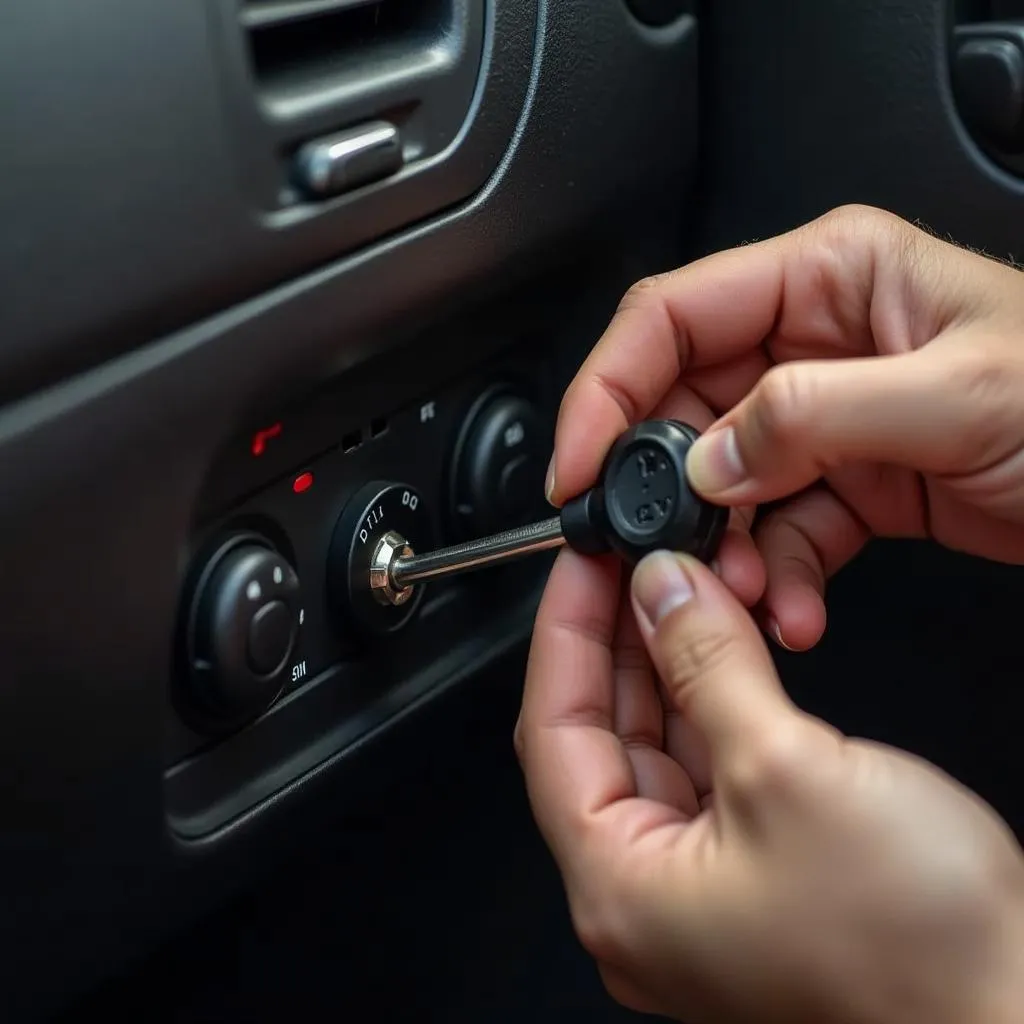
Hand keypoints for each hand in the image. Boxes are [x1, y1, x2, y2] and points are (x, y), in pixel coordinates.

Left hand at [516, 548, 1023, 1022]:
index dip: (565, 631)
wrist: (1017, 1021)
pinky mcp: (752, 874)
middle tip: (629, 564)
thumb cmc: (920, 951)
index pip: (551, 730)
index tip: (583, 563)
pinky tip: (714, 647)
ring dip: (663, 664)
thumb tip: (663, 591)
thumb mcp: (786, 768)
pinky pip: (703, 767)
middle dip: (616, 639)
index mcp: (619, 890)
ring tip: (672, 587)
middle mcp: (645, 898)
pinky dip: (706, 701)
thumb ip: (708, 665)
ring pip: (654, 746)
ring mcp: (698, 890)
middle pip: (598, 736)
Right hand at [546, 205, 1023, 648]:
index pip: (671, 318)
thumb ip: (815, 416)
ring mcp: (826, 415)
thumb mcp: (959, 394)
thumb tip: (707, 460)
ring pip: (724, 482)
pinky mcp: (845, 480)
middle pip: (684, 407)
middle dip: (667, 490)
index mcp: (828, 278)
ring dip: (721, 548)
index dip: (607, 389)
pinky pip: (775, 528)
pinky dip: (772, 576)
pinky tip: (792, 607)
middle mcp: (814, 340)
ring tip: (743, 595)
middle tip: (655, 550)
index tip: (577, 462)